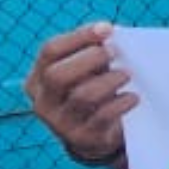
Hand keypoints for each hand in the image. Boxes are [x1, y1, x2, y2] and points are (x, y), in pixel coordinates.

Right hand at [25, 21, 135, 167]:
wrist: (94, 139)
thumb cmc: (90, 93)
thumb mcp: (83, 73)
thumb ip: (90, 53)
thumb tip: (108, 32)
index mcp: (36, 79)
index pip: (50, 51)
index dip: (79, 37)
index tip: (107, 29)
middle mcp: (43, 102)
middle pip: (58, 75)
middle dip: (90, 59)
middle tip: (114, 52)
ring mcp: (60, 124)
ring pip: (82, 96)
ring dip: (109, 80)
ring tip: (126, 74)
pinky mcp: (83, 138)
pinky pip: (103, 116)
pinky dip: (121, 103)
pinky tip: (133, 97)